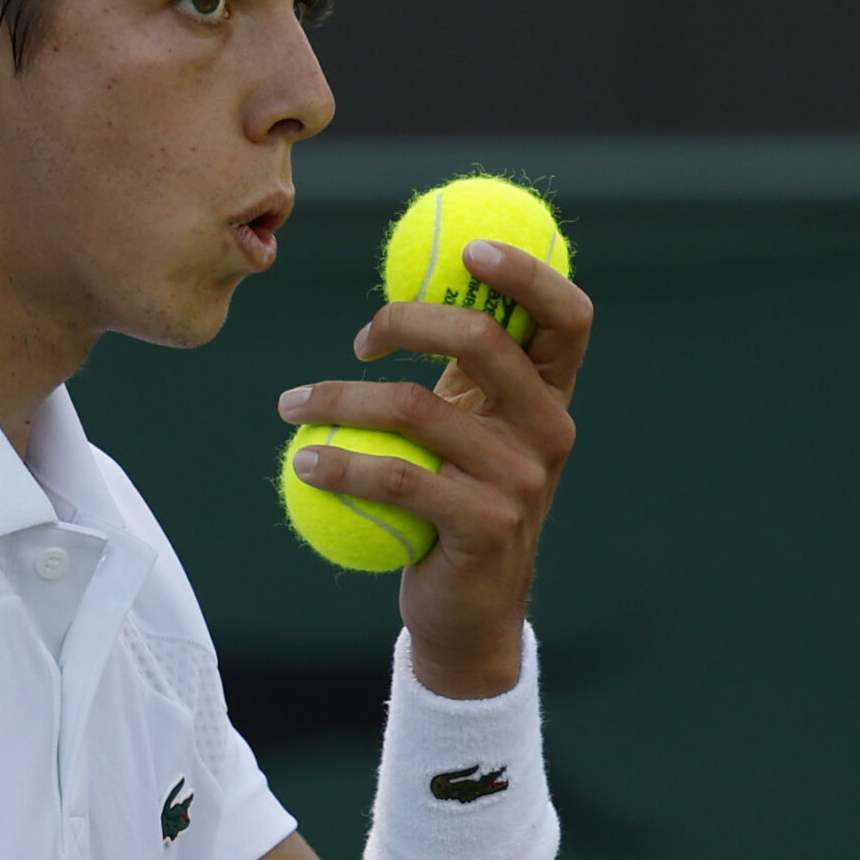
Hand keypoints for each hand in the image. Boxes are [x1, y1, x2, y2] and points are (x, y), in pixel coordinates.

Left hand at [278, 240, 590, 697]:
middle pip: (483, 340)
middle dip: (407, 321)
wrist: (470, 611)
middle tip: (358, 339)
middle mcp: (551, 431)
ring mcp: (522, 480)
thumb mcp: (474, 431)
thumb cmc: (458, 502)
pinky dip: (339, 466)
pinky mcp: (484, 525)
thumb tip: (412, 279)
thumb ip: (465, 369)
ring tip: (292, 407)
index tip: (466, 248)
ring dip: (339, 400)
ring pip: (416, 409)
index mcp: (554, 397)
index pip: (568, 317)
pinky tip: (303, 464)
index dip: (527, 272)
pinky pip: (397, 478)